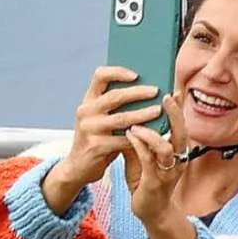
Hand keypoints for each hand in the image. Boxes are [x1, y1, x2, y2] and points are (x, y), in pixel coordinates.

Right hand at [46, 67, 163, 209]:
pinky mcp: (97, 146)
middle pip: (114, 96)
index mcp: (88, 100)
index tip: (137, 74)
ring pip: (121, 118)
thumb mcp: (100, 118)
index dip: (118, 72)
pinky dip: (139, 136)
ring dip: (143, 114)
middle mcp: (86, 111)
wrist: (79, 167)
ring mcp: (90, 129)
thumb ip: (114, 106)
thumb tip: (147, 90)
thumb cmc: (98, 139)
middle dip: (138, 92)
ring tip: (158, 110)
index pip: (100, 76)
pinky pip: (123, 139)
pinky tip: (152, 134)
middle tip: (156, 91)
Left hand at [121, 94, 188, 228]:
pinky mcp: (154, 183)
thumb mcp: (144, 156)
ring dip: (150, 133)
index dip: (179, 109)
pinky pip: (149, 161)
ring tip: (136, 123)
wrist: (151, 212)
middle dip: (175, 115)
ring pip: (166, 148)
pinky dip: (139, 146)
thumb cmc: (148, 181)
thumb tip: (129, 116)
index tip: (174, 90)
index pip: (182, 127)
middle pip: (182, 134)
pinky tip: (130, 136)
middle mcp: (178, 161)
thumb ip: (140, 138)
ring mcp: (168, 173)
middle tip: (166, 96)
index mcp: (179, 153)